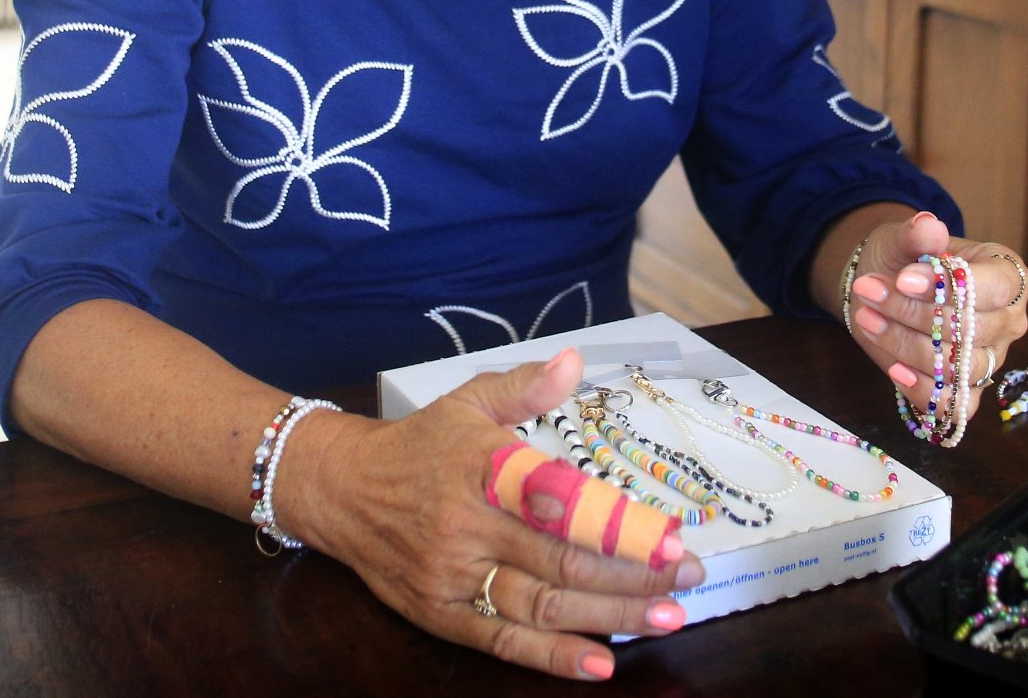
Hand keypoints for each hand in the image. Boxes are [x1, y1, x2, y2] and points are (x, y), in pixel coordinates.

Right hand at [281, 347, 703, 680]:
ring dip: (608, 617)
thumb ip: (525, 387)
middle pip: (562, 560)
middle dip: (632, 575)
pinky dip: (552, 657)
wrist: (341, 490)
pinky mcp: (441, 614)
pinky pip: (503, 643)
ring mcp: (454, 577)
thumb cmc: (419, 445)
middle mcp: (469, 527)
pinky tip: (599, 665)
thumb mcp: (468, 402)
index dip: (617, 524)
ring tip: (664, 619)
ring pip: (541, 604)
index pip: (560, 502)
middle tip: (685, 580)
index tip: (669, 535)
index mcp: (483, 470)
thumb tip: (573, 362)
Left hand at [846, 211, 1027, 422]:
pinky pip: (953, 406)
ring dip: (906, 346)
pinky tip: (894, 370)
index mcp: (1007, 275)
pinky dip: (922, 390)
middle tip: (868, 292)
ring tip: (868, 318)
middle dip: (913, 312)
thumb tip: (928, 226)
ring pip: (957, 367)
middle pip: (971, 330)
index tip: (903, 279)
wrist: (884, 288)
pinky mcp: (968, 391)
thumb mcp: (904, 238)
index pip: (994, 287)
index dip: (949, 287)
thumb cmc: (904, 260)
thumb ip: (917, 234)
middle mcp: (1008, 320)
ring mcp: (991, 359)